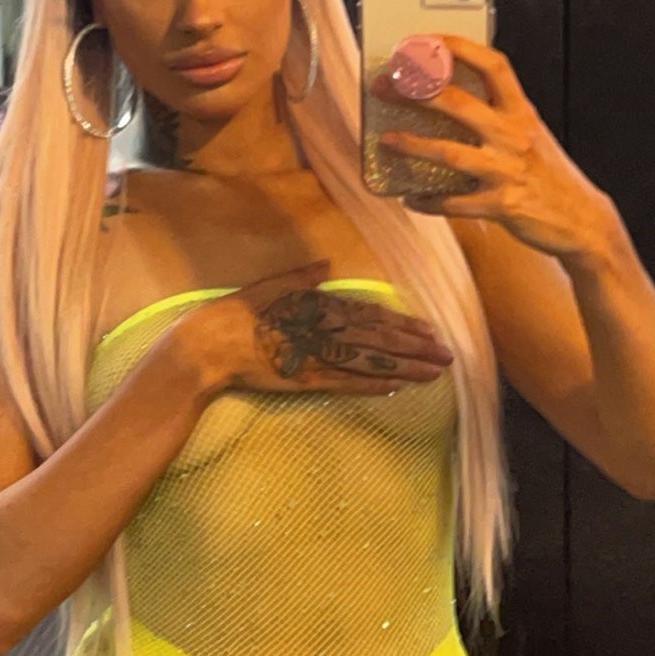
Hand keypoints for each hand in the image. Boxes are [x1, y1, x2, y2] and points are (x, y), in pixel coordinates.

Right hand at [183, 260, 453, 397]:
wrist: (206, 347)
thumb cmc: (234, 314)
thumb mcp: (269, 286)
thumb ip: (301, 277)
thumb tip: (326, 266)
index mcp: (318, 307)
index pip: (371, 317)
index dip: (403, 325)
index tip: (430, 331)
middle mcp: (324, 331)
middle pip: (380, 341)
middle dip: (416, 349)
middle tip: (448, 357)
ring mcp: (317, 357)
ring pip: (370, 363)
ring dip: (404, 370)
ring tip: (434, 375)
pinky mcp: (305, 380)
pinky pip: (346, 384)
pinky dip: (372, 385)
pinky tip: (395, 389)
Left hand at [374, 33, 613, 264]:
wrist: (583, 220)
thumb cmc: (552, 177)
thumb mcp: (532, 135)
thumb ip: (500, 116)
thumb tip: (451, 102)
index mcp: (522, 113)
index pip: (492, 64)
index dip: (457, 48)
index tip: (425, 40)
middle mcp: (514, 136)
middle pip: (460, 103)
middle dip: (417, 91)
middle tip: (387, 86)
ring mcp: (507, 171)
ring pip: (450, 153)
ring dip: (413, 145)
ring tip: (387, 140)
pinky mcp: (502, 205)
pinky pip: (456, 203)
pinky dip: (430, 201)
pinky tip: (412, 198)